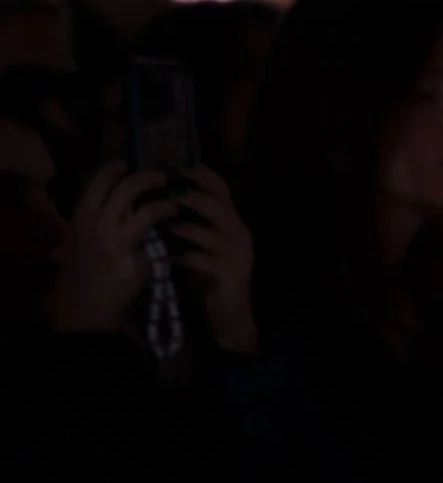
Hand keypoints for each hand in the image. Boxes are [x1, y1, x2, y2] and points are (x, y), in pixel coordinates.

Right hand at [52, 163, 178, 334]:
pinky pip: (157, 237)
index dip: (116, 167)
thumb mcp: (79, 238)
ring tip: (173, 203)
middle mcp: (94, 224)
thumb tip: (119, 191)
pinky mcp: (132, 258)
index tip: (131, 162)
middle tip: (163, 177)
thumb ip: (97, 215)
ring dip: (165, 202)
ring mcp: (113, 241)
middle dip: (149, 177)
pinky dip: (167, 224)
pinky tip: (173, 224)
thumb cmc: (84, 270)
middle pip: (126, 186)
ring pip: (146, 209)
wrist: (84, 307)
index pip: (98, 179)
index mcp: (80, 216)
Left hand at [167, 167, 257, 355]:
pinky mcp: (232, 275)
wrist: (229, 316)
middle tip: (168, 190)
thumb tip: (161, 202)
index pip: (223, 190)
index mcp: (233, 224)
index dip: (202, 176)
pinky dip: (185, 257)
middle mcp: (241, 235)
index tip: (178, 166)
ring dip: (186, 227)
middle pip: (220, 207)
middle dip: (193, 197)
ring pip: (213, 233)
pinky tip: (168, 258)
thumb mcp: (202, 248)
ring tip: (165, 223)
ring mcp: (240, 255)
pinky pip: (205, 261)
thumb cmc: (209, 280)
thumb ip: (191, 226)